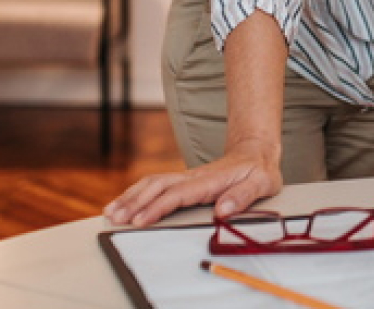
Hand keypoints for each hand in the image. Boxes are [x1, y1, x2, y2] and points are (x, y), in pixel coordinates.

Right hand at [104, 140, 281, 226]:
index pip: (178, 194)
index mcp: (210, 180)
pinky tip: (124, 203)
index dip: (157, 207)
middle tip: (115, 219)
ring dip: (131, 197)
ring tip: (111, 213)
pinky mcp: (184, 181)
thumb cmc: (258, 171)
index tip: (140, 220)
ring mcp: (186, 178)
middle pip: (157, 186)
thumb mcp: (262, 183)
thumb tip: (223, 209)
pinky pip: (156, 185)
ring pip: (152, 184)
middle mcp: (193, 177)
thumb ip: (244, 196)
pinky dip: (136, 193)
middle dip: (134, 202)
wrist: (255, 153)